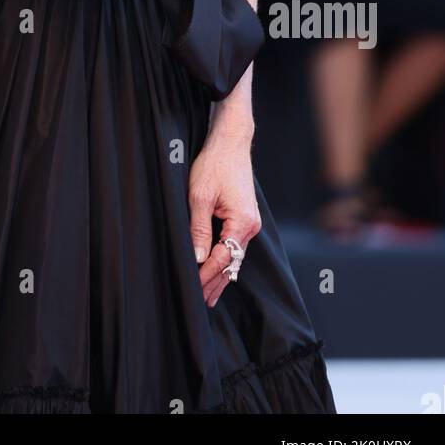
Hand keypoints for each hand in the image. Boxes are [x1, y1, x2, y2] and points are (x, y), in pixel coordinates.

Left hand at [189, 131, 260, 307]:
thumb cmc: (214, 165)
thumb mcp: (199, 197)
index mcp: (242, 223)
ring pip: (235, 255)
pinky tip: (218, 268)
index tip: (193, 289)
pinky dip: (225, 258)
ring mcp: (250, 222)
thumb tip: (199, 259)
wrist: (230, 143)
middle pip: (232, 262)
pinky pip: (236, 244)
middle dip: (216, 282)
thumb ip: (199, 229)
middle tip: (201, 302)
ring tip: (208, 293)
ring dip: (221, 273)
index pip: (222, 259)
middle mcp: (251, 226)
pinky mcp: (246, 216)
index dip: (206, 276)